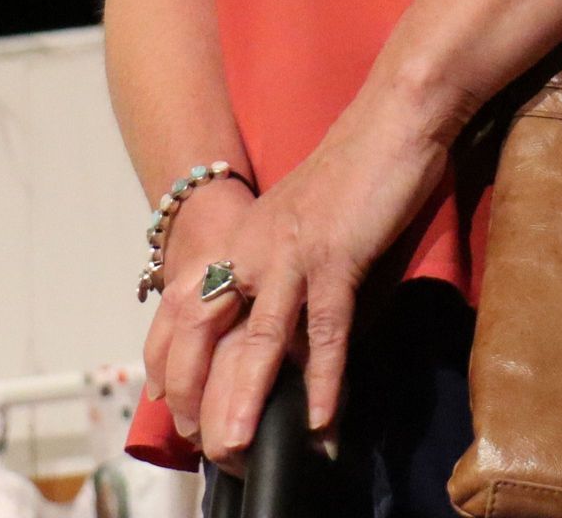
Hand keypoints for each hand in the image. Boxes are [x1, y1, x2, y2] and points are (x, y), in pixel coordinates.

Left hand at [151, 85, 456, 463]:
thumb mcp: (301, 216)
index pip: (185, 304)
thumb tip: (282, 323)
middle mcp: (255, 245)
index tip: (167, 405)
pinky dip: (324, 377)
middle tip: (198, 443)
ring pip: (260, 338)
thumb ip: (282, 261)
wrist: (394, 114)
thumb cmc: (356, 166)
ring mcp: (294, 251)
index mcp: (244, 234)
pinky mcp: (337, 254)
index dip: (169, 358)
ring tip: (236, 446)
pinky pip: (326, 328)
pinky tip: (323, 416)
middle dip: (194, 390)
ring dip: (246, 398)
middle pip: (206, 328)